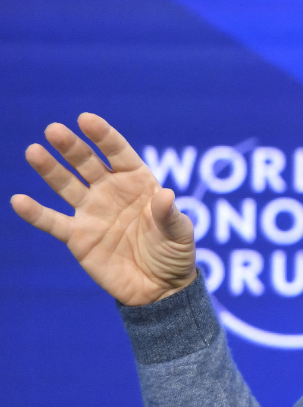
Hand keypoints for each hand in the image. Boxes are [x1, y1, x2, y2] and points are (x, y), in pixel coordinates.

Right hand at [10, 113, 196, 305]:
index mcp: (139, 181)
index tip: (86, 120)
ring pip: (67, 186)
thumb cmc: (174, 252)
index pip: (118, 153)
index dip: (103, 136)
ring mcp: (92, 212)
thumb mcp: (180, 233)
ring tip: (33, 151)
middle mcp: (111, 191)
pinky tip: (19, 200)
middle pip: (88, 164)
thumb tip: (165, 195)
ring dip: (50, 170)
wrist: (160, 286)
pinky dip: (36, 213)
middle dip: (72, 147)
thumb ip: (169, 215)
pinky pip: (53, 222)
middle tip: (54, 130)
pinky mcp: (78, 237)